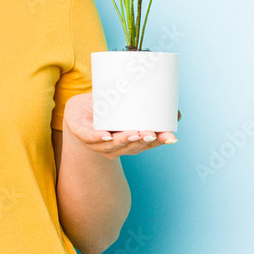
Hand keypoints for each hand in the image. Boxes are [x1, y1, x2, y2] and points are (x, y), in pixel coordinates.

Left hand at [62, 92, 181, 159]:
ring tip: (133, 133)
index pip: (145, 145)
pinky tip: (106, 135)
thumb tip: (177, 114)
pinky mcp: (80, 131)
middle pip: (130, 147)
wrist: (77, 109)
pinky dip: (97, 137)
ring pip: (111, 146)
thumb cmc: (106, 109)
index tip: (171, 137)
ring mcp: (96, 142)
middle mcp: (113, 146)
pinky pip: (88, 137)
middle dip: (141, 141)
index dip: (158, 142)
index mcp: (127, 141)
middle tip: (151, 133)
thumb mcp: (127, 106)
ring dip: (123, 140)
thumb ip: (148, 106)